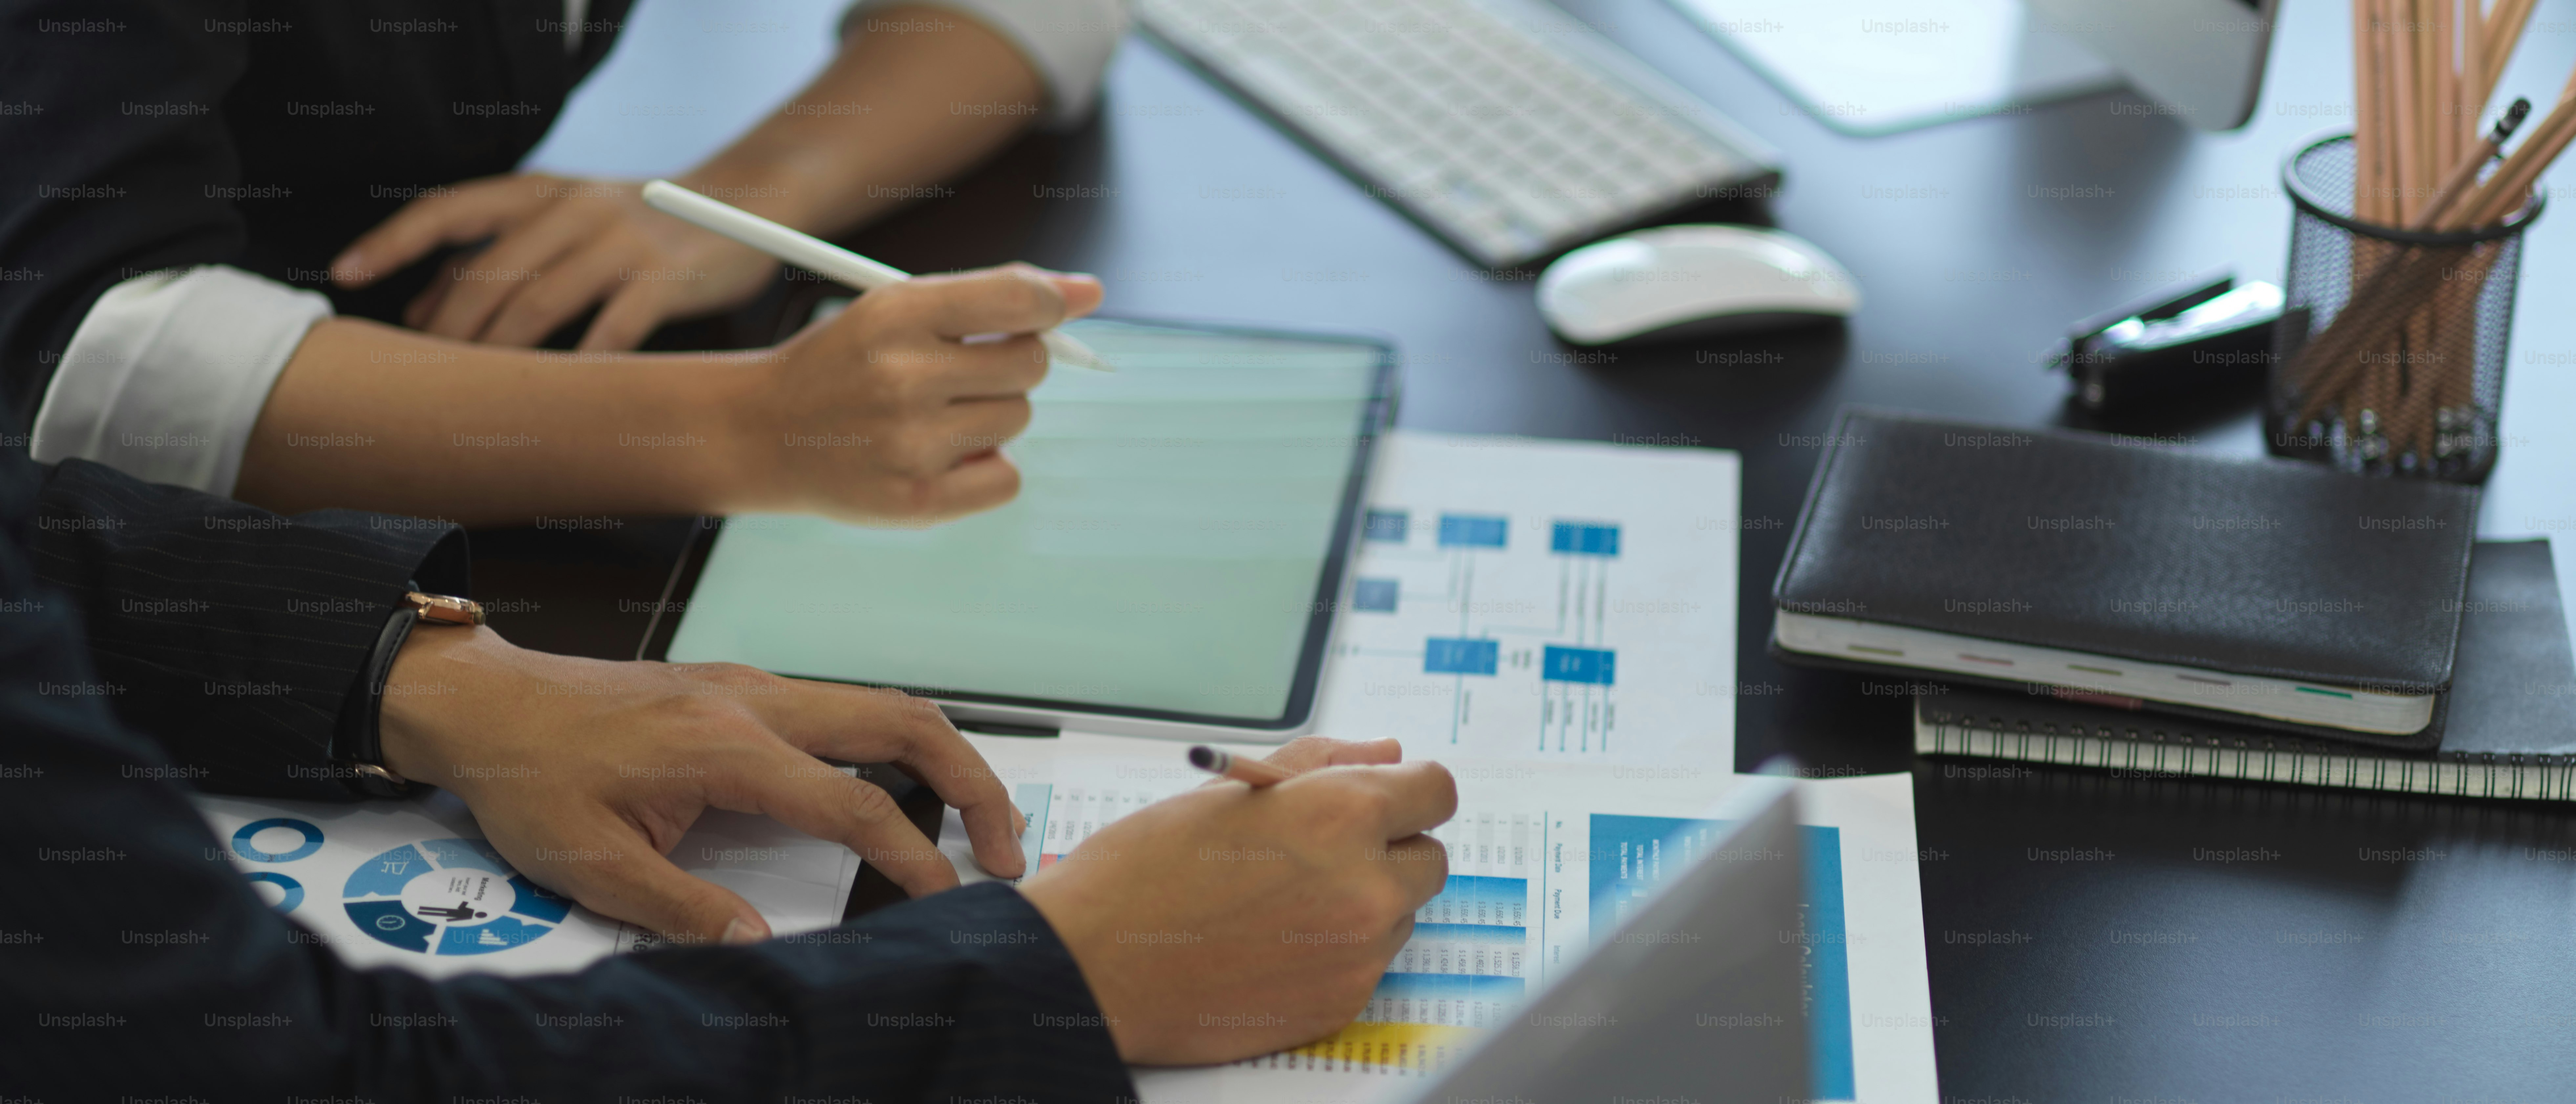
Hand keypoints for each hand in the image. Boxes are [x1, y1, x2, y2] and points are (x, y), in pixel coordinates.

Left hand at [332, 174, 779, 349]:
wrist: (743, 199)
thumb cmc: (638, 225)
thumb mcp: (564, 219)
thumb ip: (498, 255)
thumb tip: (421, 311)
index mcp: (540, 190)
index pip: (450, 209)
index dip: (394, 240)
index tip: (346, 273)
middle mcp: (573, 208)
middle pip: (489, 272)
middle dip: (448, 328)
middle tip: (420, 375)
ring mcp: (621, 241)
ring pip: (539, 302)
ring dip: (500, 353)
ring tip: (475, 393)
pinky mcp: (665, 277)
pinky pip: (613, 330)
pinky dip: (584, 366)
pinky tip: (563, 397)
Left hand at [377, 626, 1026, 943]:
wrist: (486, 704)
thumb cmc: (532, 777)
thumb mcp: (593, 864)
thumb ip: (684, 909)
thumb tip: (761, 949)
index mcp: (727, 747)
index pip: (854, 803)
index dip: (913, 854)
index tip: (947, 896)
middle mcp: (757, 701)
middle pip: (903, 721)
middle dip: (973, 780)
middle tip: (1008, 845)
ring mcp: (755, 685)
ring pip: (881, 705)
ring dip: (942, 756)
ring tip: (976, 818)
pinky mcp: (745, 688)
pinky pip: (843, 707)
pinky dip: (893, 745)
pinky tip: (897, 789)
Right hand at [732, 262, 1103, 522]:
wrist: (765, 433)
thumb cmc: (849, 365)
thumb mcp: (901, 309)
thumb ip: (995, 294)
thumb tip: (1090, 292)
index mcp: (897, 314)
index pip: (1017, 299)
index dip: (1050, 304)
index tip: (1051, 312)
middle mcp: (902, 377)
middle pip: (1029, 363)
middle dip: (1010, 364)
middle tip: (958, 373)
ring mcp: (908, 444)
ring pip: (1018, 419)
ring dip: (992, 416)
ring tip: (932, 417)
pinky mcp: (916, 502)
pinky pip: (1007, 478)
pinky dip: (985, 470)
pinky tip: (938, 459)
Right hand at [1019, 737, 1456, 1063]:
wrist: (1092, 964)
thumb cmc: (1146, 868)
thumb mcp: (1232, 788)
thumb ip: (1325, 763)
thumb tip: (1388, 756)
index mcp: (1343, 815)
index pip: (1438, 790)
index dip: (1405, 792)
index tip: (1379, 801)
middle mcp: (1365, 886)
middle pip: (1429, 858)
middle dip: (1388, 850)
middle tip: (1317, 854)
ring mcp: (1357, 953)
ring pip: (1400, 915)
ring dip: (1363, 903)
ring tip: (1280, 902)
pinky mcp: (1340, 1003)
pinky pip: (1367, 964)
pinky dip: (1335, 951)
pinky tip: (1272, 943)